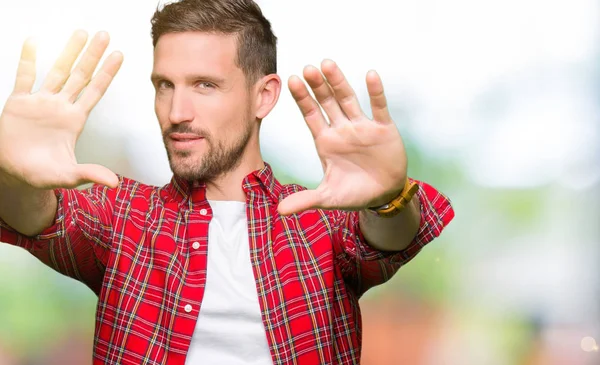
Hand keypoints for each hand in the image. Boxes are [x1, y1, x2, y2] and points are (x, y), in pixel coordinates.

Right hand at [0, 30, 122, 189]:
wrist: (12, 171)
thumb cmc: (41, 172)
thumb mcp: (67, 176)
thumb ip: (90, 174)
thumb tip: (114, 183)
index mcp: (74, 120)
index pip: (95, 92)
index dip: (107, 74)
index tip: (119, 56)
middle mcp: (61, 106)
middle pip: (81, 75)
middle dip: (93, 56)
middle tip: (104, 36)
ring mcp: (41, 102)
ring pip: (57, 71)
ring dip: (69, 52)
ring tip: (80, 32)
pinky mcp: (18, 102)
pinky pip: (24, 77)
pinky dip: (28, 59)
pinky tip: (34, 42)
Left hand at [278, 60, 406, 215]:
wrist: (384, 195)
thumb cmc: (354, 193)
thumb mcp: (329, 197)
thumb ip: (305, 200)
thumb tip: (279, 211)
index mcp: (326, 141)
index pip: (311, 115)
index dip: (303, 98)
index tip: (292, 80)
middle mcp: (342, 129)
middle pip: (327, 102)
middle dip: (318, 86)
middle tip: (308, 68)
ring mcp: (362, 127)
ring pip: (348, 99)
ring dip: (339, 82)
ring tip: (328, 63)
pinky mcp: (384, 129)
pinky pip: (379, 107)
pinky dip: (375, 92)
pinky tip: (370, 75)